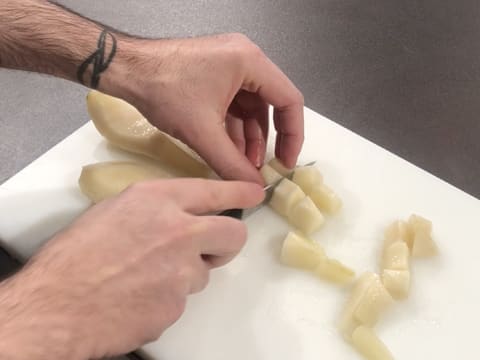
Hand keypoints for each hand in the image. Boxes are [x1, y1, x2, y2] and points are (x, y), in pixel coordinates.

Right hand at [0, 179, 262, 359]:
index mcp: (158, 201)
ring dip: (184, 274)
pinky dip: (166, 298)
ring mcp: (181, 272)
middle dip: (227, 241)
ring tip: (146, 277)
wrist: (56, 304)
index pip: (215, 192)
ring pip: (203, 272)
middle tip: (210, 247)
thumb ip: (153, 208)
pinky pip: (181, 299)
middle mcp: (178, 232)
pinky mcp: (177, 306)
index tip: (254, 194)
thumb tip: (176, 214)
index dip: (239, 192)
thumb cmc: (75, 255)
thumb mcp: (113, 211)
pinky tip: (138, 296)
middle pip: (232, 235)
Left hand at [120, 33, 303, 182]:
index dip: (292, 135)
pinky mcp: (214, 74)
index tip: (285, 162)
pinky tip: (229, 152)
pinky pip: (233, 105)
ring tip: (242, 166)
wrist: (124, 70)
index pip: (289, 100)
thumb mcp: (202, 132)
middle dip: (266, 140)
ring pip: (250, 108)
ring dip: (248, 138)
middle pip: (270, 105)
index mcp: (250, 62)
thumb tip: (254, 188)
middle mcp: (245, 59)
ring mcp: (228, 65)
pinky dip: (232, 129)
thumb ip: (232, 164)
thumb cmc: (163, 91)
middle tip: (261, 169)